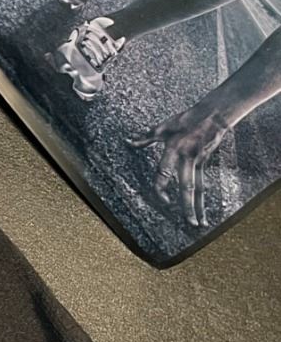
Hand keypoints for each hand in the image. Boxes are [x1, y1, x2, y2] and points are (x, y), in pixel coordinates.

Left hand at [126, 104, 232, 230]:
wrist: (213, 116)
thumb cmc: (186, 120)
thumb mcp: (163, 127)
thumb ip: (145, 137)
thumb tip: (128, 141)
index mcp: (174, 149)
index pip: (165, 171)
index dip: (163, 186)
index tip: (162, 198)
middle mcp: (187, 159)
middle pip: (188, 186)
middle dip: (188, 205)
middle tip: (189, 222)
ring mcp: (198, 163)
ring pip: (198, 189)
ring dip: (198, 207)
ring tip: (199, 225)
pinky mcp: (204, 164)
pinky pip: (203, 184)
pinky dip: (202, 199)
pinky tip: (203, 211)